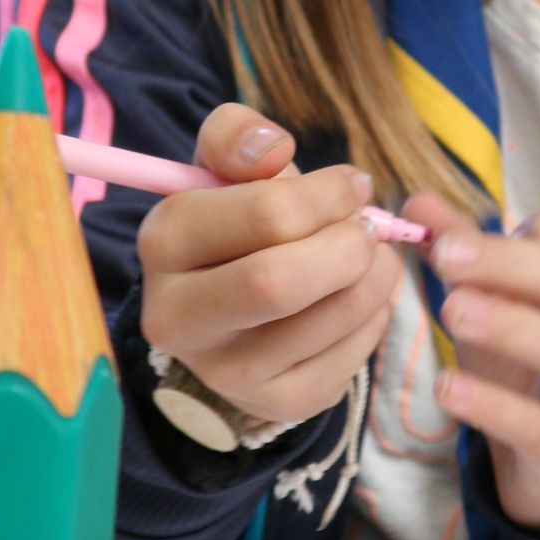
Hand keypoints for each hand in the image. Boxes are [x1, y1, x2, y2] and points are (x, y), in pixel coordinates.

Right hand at [137, 103, 399, 428]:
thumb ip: (237, 136)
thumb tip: (272, 150)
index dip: (328, 194)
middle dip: (348, 242)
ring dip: (376, 273)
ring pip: (333, 314)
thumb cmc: (234, 225)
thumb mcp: (223, 168)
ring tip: (370, 253)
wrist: (226, 311)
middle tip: (367, 227)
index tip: (353, 184)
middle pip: (281, 281)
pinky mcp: (277, 403)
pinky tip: (357, 295)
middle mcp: (179, 318)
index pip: (265, 215)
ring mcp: (226, 373)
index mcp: (163, 243)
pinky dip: (376, 313)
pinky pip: (355, 352)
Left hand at [414, 192, 539, 538]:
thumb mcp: (501, 310)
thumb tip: (417, 201)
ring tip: (452, 313)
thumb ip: (465, 255)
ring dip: (513, 327)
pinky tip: (448, 388)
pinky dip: (495, 405)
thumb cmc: (532, 375)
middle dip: (517, 265)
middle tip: (449, 256)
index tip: (483, 230)